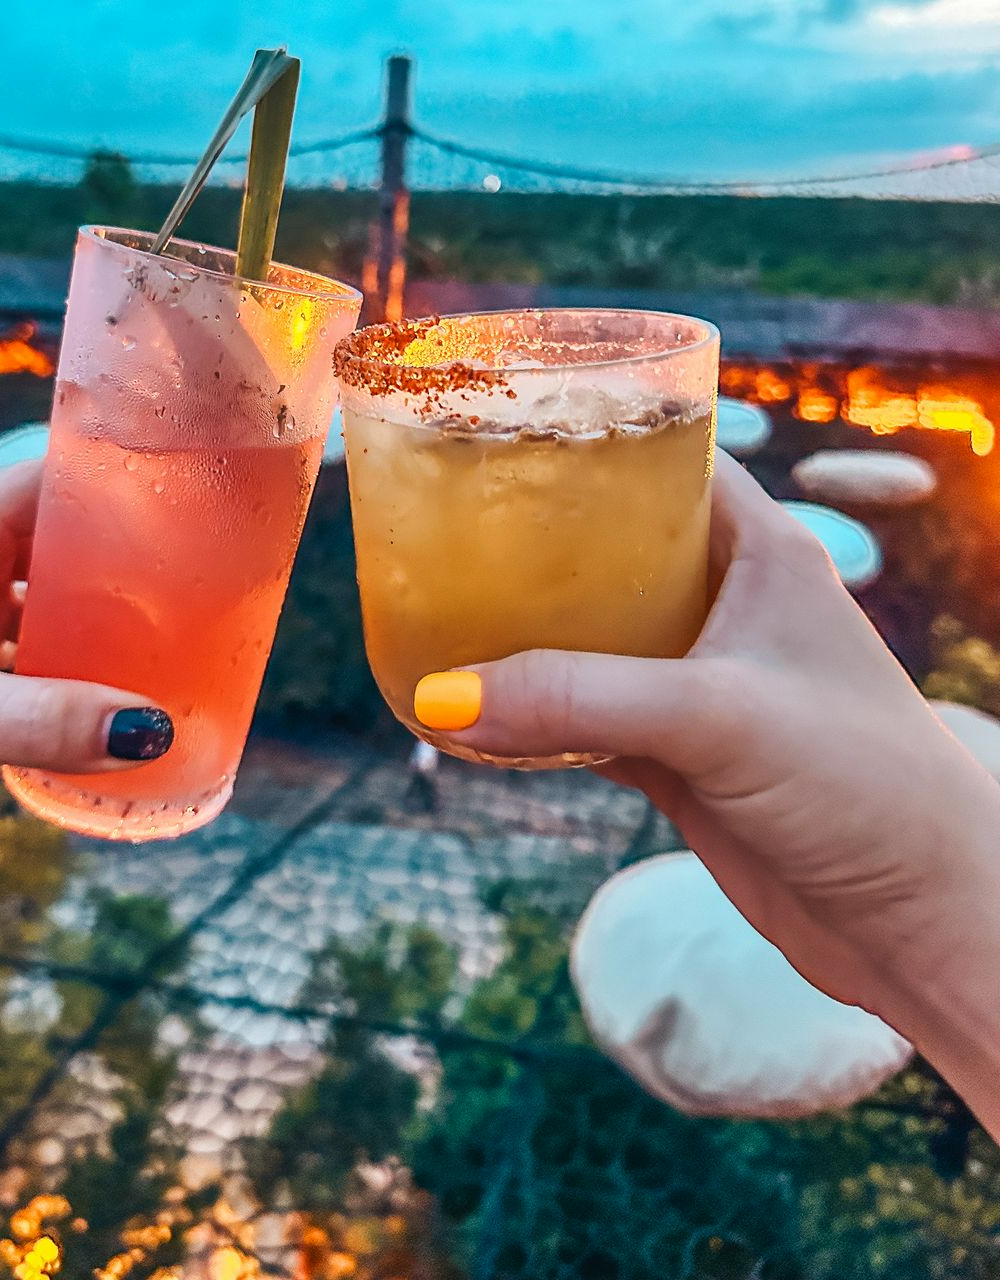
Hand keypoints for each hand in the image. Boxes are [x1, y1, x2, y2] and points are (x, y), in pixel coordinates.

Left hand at [0, 463, 173, 848]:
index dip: (120, 483)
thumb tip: (149, 729)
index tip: (193, 503)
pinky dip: (67, 656)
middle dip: (125, 554)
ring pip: (44, 588)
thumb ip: (43, 719)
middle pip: (58, 532)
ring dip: (98, 609)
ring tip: (171, 630)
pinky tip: (108, 688)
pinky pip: (25, 639)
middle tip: (202, 580)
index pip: (52, 478)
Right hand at [414, 452, 999, 1133]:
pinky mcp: (683, 757)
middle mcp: (731, 606)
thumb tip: (442, 697)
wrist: (922, 923)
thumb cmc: (866, 786)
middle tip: (444, 531)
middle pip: (614, 551)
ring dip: (526, 639)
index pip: (668, 462)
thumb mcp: (718, 717)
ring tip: (436, 614)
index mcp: (762, 551)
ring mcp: (703, 685)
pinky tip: (474, 717)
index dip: (591, 442)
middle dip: (534, 546)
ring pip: (594, 640)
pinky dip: (535, 719)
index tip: (501, 434)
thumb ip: (582, 700)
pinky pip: (588, 720)